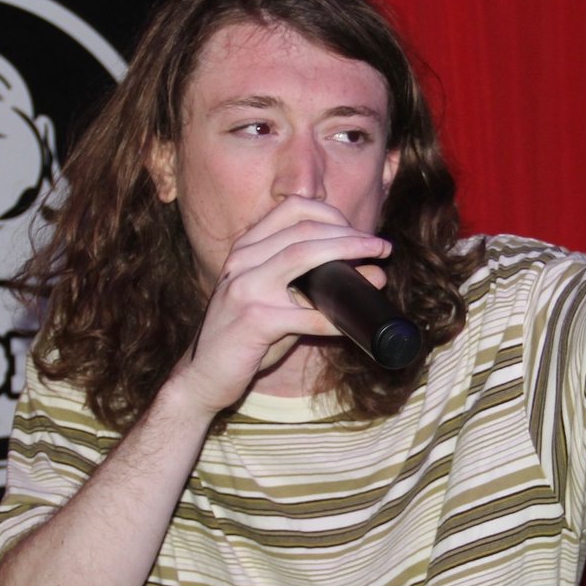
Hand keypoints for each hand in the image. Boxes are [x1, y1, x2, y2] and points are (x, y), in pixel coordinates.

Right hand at [169, 197, 391, 415]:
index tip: (360, 232)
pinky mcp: (253, 320)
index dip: (332, 214)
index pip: (292, 209)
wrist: (203, 375)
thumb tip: (376, 274)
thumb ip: (317, 286)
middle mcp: (242, 261)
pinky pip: (305, 314)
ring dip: (348, 254)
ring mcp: (245, 288)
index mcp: (246, 248)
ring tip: (379, 264)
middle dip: (350, 235)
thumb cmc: (248, 338)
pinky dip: (335, 318)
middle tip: (381, 247)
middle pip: (304, 230)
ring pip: (303, 255)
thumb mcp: (278, 302)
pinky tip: (351, 324)